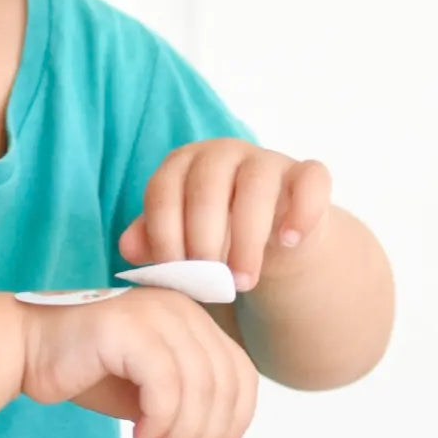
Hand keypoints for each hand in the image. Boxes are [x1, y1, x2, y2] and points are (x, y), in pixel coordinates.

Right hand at [20, 288, 257, 437]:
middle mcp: (182, 310)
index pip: (241, 377)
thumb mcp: (147, 403)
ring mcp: (156, 314)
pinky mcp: (129, 328)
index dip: (233, 424)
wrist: (26, 349)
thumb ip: (185, 421)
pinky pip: (165, 386)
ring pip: (198, 389)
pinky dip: (159, 422)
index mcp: (193, 321)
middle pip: (224, 385)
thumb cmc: (84, 372)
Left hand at [119, 138, 331, 291]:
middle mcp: (221, 154)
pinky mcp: (306, 174)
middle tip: (208, 283)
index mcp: (182, 166)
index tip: (174, 274)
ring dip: (247, 240)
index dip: (164, 235)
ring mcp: (265, 160)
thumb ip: (152, 241)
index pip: (162, 191)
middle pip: (206, 188)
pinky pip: (310, 181)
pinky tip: (289, 243)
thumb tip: (128, 248)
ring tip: (242, 281)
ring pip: (255, 186)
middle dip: (203, 241)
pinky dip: (302, 211)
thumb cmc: (214, 240)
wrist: (270, 244)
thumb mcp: (178, 242)